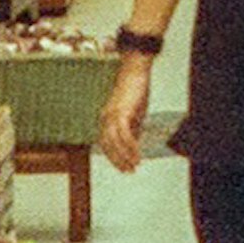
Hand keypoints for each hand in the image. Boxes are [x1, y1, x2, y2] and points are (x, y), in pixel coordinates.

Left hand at [96, 49, 157, 177]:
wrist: (135, 71)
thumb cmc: (136, 91)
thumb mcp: (135, 114)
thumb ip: (133, 129)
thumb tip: (134, 146)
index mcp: (106, 119)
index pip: (106, 144)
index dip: (114, 158)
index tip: (124, 168)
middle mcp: (105, 118)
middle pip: (107, 146)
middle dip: (118, 161)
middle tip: (129, 171)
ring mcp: (111, 115)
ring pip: (114, 143)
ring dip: (125, 156)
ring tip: (135, 166)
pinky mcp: (120, 112)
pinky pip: (124, 135)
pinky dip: (130, 147)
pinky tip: (138, 154)